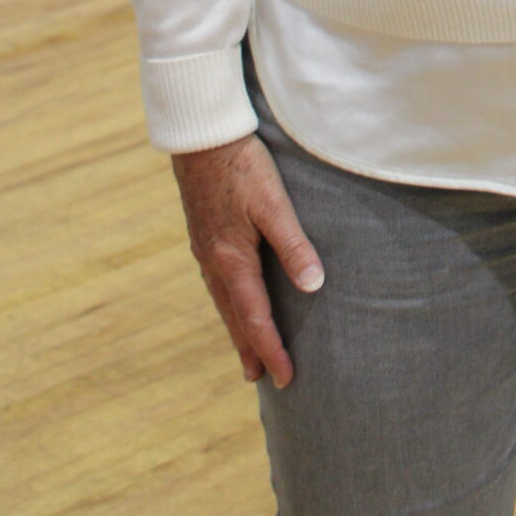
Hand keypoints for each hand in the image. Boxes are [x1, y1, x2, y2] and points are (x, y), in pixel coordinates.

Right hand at [172, 133, 322, 386]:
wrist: (202, 137)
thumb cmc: (243, 166)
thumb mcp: (274, 203)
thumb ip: (293, 244)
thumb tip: (314, 286)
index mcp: (231, 260)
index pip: (255, 318)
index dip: (271, 349)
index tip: (286, 378)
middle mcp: (214, 262)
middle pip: (234, 317)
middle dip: (249, 348)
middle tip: (260, 378)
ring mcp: (205, 249)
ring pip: (223, 301)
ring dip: (237, 328)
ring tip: (247, 349)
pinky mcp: (204, 235)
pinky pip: (218, 282)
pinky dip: (229, 302)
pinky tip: (234, 298)